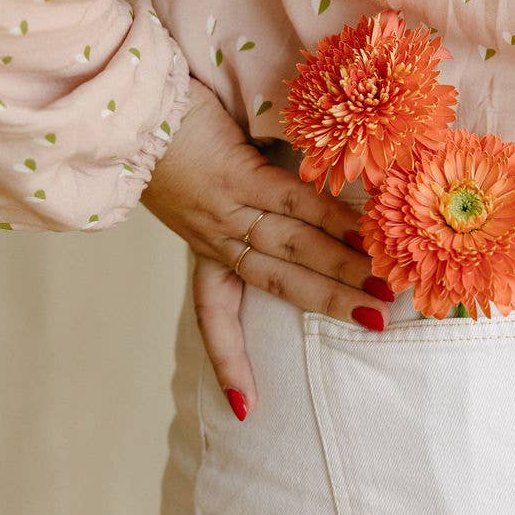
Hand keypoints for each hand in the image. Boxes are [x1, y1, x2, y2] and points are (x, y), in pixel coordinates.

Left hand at [140, 74, 394, 419]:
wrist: (129, 105)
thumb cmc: (167, 131)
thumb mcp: (198, 180)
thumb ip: (238, 197)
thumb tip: (290, 207)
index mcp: (203, 243)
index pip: (215, 313)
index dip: (230, 358)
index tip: (244, 410)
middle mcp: (215, 234)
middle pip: (279, 281)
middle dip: (330, 305)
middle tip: (378, 323)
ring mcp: (227, 207)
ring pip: (293, 246)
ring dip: (343, 268)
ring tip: (384, 285)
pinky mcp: (236, 175)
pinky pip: (293, 203)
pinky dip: (332, 218)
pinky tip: (364, 231)